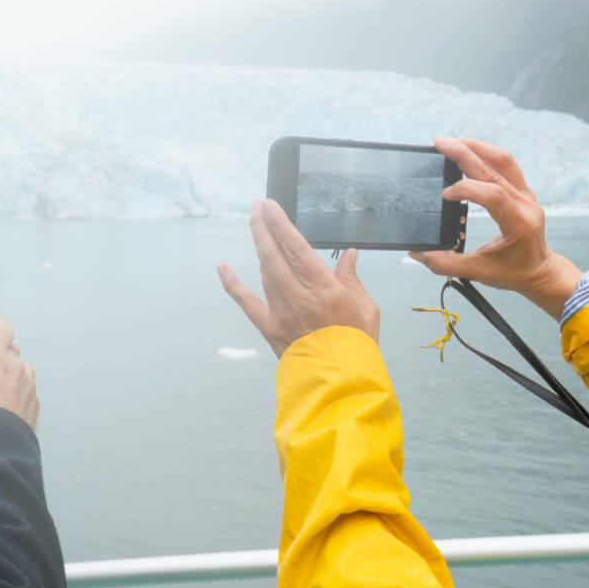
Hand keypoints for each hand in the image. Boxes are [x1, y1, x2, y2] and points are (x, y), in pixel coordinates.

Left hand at [217, 199, 379, 356]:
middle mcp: (297, 294)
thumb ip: (352, 278)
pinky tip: (222, 267)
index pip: (295, 245)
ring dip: (258, 246)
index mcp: (323, 287)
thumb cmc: (357, 345)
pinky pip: (246, 301)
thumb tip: (349, 255)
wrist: (340, 382)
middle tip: (258, 206)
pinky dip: (232, 284)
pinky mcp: (269, 327)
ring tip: (257, 227)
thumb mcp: (366, 307)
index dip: (279, 222)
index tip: (270, 205)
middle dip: (263, 226)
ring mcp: (280, 311)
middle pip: (273, 252)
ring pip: (263, 270)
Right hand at [408, 137, 581, 319]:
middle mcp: (526, 204)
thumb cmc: (513, 273)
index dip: (466, 189)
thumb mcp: (478, 272)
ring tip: (452, 143)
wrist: (540, 272)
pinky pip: (506, 165)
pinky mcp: (523, 191)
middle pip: (496, 168)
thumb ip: (446, 263)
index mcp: (518, 224)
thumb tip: (417, 253)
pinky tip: (468, 152)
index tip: (445, 195)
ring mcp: (527, 195)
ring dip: (477, 147)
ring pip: (504, 160)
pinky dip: (485, 154)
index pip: (493, 195)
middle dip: (466, 153)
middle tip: (440, 143)